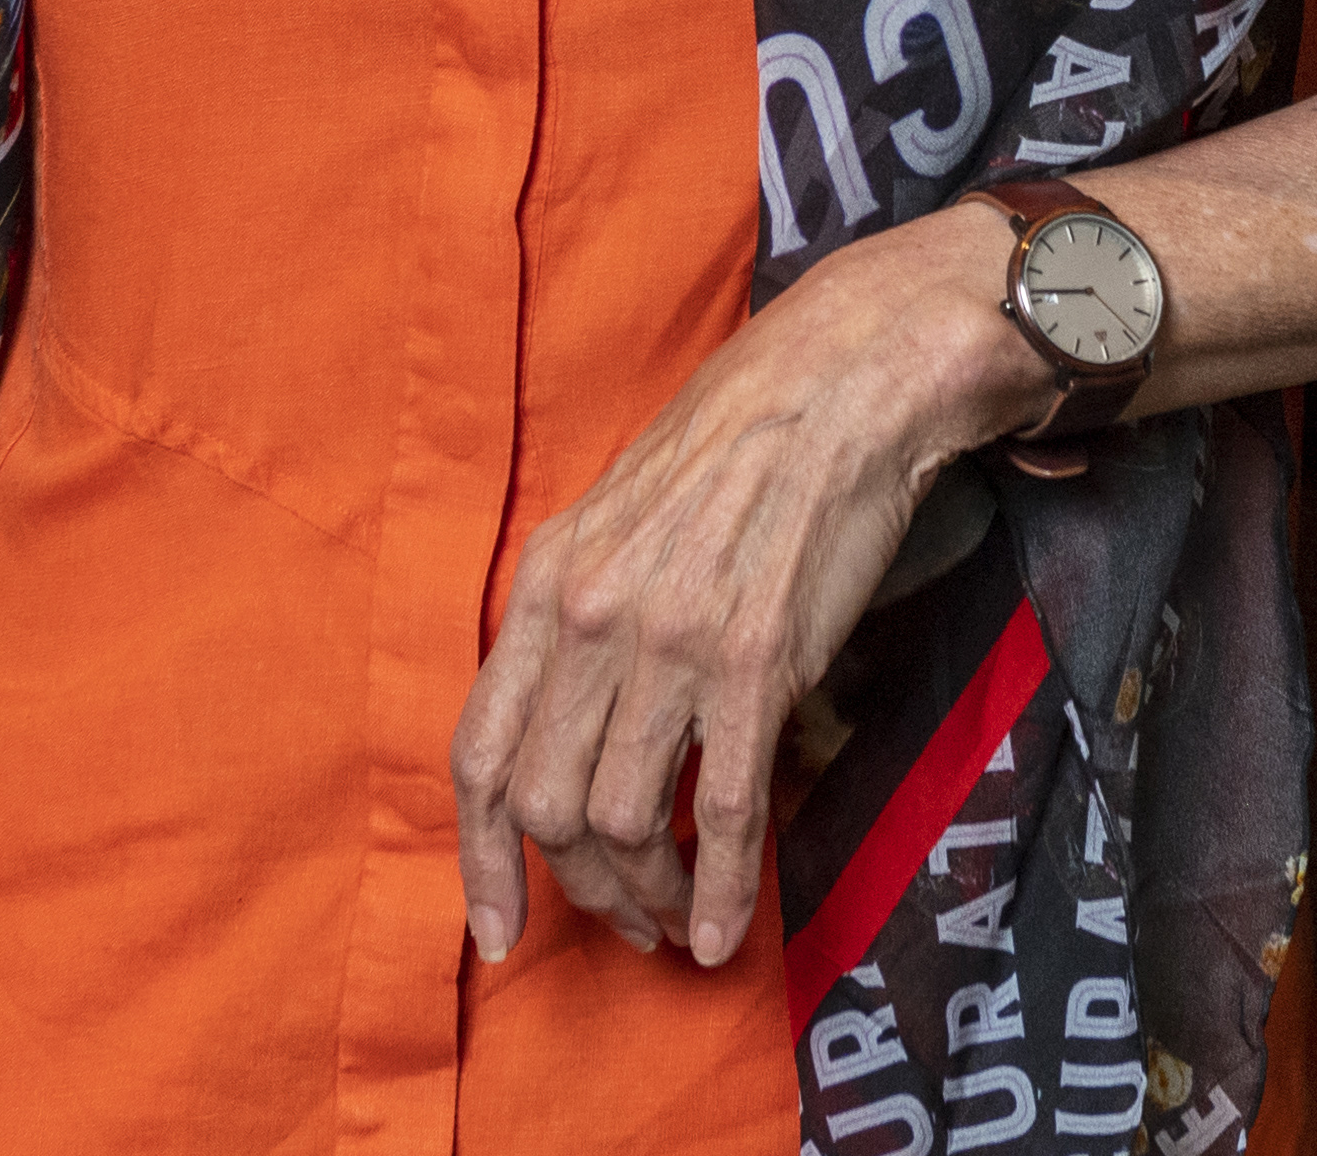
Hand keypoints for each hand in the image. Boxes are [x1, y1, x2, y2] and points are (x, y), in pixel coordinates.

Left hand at [450, 206, 1037, 971]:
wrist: (840, 383)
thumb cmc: (736, 447)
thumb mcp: (616, 517)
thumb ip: (579, 616)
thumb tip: (566, 726)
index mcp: (547, 581)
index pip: (476, 753)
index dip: (477, 862)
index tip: (492, 932)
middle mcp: (593, 618)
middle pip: (545, 807)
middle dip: (579, 889)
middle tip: (622, 920)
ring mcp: (672, 644)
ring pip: (624, 822)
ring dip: (648, 898)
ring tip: (675, 922)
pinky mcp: (758, 664)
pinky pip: (724, 812)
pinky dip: (722, 892)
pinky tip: (728, 932)